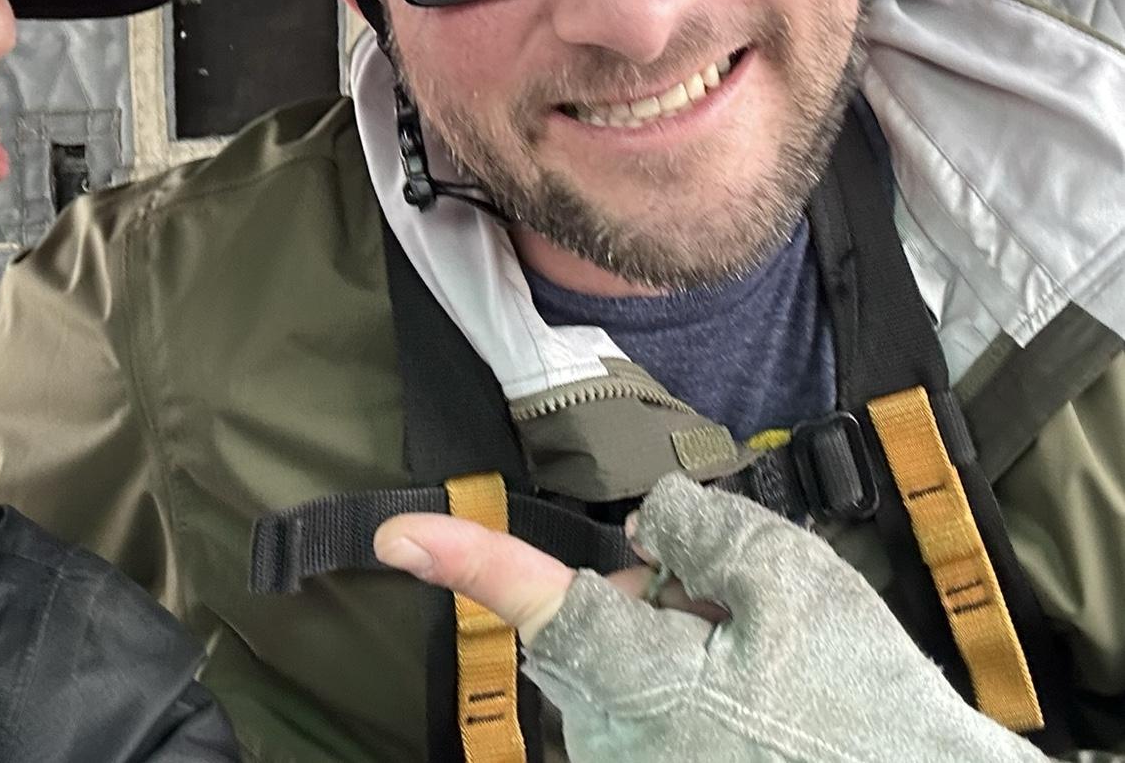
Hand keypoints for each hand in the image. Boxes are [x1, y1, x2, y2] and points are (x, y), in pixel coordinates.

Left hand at [375, 473, 1050, 762]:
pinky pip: (649, 701)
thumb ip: (701, 530)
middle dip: (655, 587)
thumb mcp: (794, 583)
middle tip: (746, 606)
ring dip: (681, 633)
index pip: (537, 599)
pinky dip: (693, 674)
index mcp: (640, 680)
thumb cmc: (862, 703)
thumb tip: (644, 524)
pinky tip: (760, 693)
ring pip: (627, 656)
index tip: (398, 538)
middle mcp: (617, 737)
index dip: (467, 560)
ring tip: (769, 659)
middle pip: (598, 615)